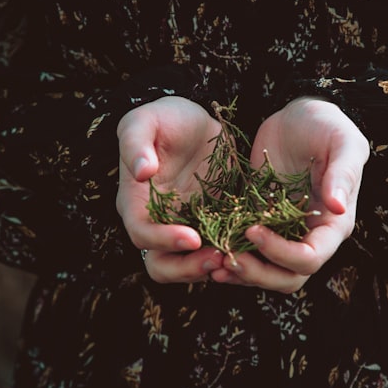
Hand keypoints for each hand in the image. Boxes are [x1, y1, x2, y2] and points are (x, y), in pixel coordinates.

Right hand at [117, 97, 225, 282]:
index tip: (193, 237)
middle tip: (218, 257)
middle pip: (161, 265)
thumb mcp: (145, 119)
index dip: (164, 240)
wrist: (199, 123)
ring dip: (211, 268)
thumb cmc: (166, 118)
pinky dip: (232, 256)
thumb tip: (141, 172)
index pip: (141, 233)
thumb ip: (135, 143)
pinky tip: (252, 249)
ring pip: (189, 267)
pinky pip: (218, 252)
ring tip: (236, 257)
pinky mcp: (211, 228)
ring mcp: (184, 229)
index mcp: (135, 202)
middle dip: (187, 269)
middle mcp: (157, 223)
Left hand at [209, 97, 369, 292]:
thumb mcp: (342, 141)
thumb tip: (338, 207)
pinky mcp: (262, 225)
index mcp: (334, 224)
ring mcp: (285, 234)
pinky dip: (231, 257)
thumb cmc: (326, 125)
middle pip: (288, 278)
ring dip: (241, 272)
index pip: (310, 258)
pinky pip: (248, 254)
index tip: (253, 230)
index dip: (281, 253)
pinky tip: (209, 251)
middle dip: (258, 273)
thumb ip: (343, 173)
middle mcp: (310, 236)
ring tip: (212, 262)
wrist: (298, 117)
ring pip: (267, 274)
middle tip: (227, 257)